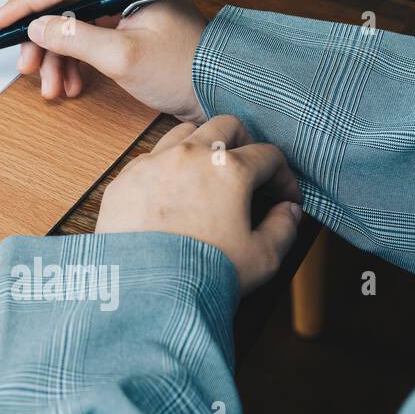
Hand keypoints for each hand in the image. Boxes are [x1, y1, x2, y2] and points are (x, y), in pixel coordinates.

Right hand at [0, 0, 207, 120]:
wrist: (221, 91)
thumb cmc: (185, 70)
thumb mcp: (123, 57)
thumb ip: (75, 39)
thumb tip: (36, 29)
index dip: (27, 5)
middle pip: (65, 5)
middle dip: (42, 42)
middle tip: (27, 67)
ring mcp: (127, 1)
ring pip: (72, 24)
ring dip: (56, 58)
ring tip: (52, 86)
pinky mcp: (127, 21)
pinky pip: (86, 35)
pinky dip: (73, 61)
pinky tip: (69, 83)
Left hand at [96, 116, 302, 294]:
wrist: (144, 288)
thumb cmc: (205, 273)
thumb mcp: (262, 257)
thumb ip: (284, 228)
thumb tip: (289, 210)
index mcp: (229, 170)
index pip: (268, 155)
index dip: (283, 176)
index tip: (283, 196)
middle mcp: (190, 155)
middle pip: (226, 125)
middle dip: (244, 143)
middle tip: (248, 170)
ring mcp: (154, 162)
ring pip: (183, 132)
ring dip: (202, 145)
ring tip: (207, 174)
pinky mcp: (126, 177)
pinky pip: (150, 157)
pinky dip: (167, 167)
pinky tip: (170, 192)